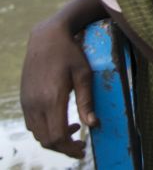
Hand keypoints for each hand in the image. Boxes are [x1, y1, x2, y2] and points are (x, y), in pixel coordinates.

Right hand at [20, 20, 96, 158]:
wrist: (46, 38)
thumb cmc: (70, 53)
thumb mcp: (84, 75)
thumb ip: (87, 101)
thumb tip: (93, 124)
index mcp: (51, 99)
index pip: (56, 137)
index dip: (69, 148)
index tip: (83, 149)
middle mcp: (35, 104)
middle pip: (46, 140)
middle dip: (63, 147)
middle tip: (81, 145)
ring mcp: (27, 102)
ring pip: (37, 134)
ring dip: (54, 138)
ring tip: (74, 129)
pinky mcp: (24, 99)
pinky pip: (32, 124)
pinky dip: (45, 129)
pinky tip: (60, 119)